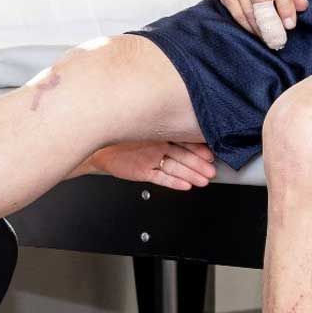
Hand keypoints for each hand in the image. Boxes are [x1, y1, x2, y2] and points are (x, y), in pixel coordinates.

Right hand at [90, 141, 217, 189]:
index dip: (198, 147)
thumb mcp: (143, 126)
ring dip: (191, 174)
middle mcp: (156, 144)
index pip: (182, 139)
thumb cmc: (123, 137)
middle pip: (183, 154)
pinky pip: (161, 177)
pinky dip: (174, 182)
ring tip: (204, 180)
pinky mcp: (141, 171)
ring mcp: (149, 158)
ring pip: (175, 167)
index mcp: (158, 131)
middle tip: (211, 171)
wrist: (99, 147)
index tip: (211, 154)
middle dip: (199, 164)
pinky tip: (185, 186)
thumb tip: (185, 132)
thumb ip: (163, 129)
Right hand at [218, 0, 308, 49]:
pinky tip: (258, 33)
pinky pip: (238, 16)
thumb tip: (302, 6)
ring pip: (248, 11)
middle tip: (279, 38)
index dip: (285, 8)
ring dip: (260, 29)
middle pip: (260, 0)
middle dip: (271, 22)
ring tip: (271, 39)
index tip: (290, 25)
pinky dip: (249, 27)